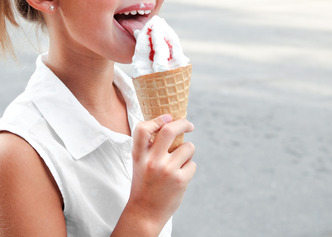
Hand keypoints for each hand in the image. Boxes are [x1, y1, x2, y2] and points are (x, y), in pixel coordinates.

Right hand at [128, 114, 195, 232]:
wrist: (144, 213)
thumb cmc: (144, 184)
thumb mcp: (140, 163)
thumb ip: (150, 147)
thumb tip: (170, 124)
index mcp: (139, 156)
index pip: (143, 129)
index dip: (156, 120)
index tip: (167, 117)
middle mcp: (152, 161)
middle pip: (169, 130)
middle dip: (183, 124)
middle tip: (189, 125)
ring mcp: (167, 170)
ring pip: (188, 147)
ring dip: (187, 152)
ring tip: (179, 163)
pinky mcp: (180, 180)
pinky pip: (192, 164)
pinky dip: (189, 168)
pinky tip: (180, 177)